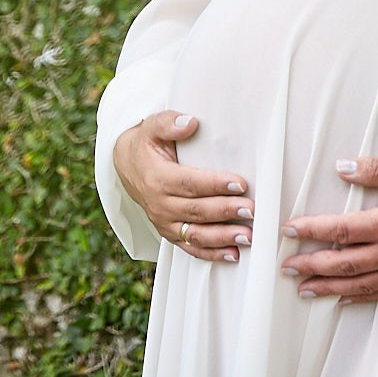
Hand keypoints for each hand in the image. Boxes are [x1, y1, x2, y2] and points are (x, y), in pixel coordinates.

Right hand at [113, 111, 252, 262]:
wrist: (127, 166)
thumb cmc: (146, 145)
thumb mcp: (152, 127)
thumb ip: (169, 123)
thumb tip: (190, 122)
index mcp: (157, 177)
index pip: (189, 183)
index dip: (215, 184)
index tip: (240, 183)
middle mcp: (159, 204)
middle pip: (196, 210)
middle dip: (225, 211)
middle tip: (251, 210)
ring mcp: (164, 222)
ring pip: (195, 234)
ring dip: (222, 237)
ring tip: (247, 236)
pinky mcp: (170, 233)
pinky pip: (190, 248)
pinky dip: (211, 254)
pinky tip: (232, 254)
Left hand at [279, 154, 377, 302]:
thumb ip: (375, 168)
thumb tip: (341, 168)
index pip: (340, 230)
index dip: (311, 231)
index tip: (287, 230)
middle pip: (344, 263)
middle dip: (312, 266)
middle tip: (285, 268)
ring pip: (361, 284)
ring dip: (329, 287)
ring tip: (304, 290)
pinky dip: (360, 297)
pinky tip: (345, 298)